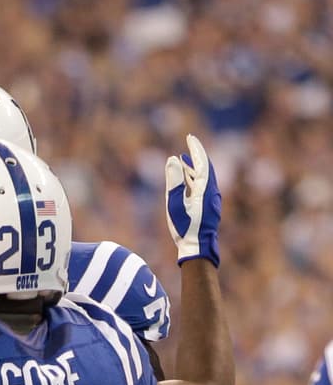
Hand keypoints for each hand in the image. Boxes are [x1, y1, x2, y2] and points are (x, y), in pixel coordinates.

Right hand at [165, 133, 221, 266]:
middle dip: (196, 155)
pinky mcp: (208, 206)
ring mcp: (211, 199)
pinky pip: (202, 186)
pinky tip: (186, 179)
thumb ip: (174, 181)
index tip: (190, 137)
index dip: (196, 149)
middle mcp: (212, 191)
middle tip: (189, 143)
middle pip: (205, 167)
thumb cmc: (185, 227)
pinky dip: (194, 178)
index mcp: (205, 189)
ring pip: (204, 177)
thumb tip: (173, 159)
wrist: (198, 247)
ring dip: (193, 167)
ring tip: (183, 160)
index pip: (202, 162)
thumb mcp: (175, 203)